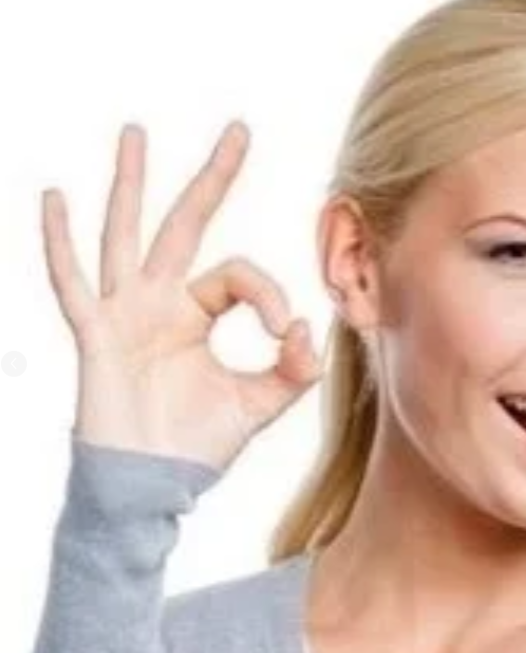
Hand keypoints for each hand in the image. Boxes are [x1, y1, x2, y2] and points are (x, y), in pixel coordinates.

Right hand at [42, 121, 322, 470]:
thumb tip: (308, 327)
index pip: (240, 274)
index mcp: (198, 313)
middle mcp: (160, 303)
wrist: (153, 486)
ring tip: (138, 133)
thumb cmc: (197, 445)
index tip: (286, 333)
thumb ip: (291, 370)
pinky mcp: (95, 336)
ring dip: (132, 186)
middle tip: (240, 130)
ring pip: (126, 235)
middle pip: (186, 225)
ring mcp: (123, 314)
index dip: (269, 294)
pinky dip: (59, 244)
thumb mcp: (258, 404)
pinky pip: (71, 283)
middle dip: (212, 179)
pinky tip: (54, 198)